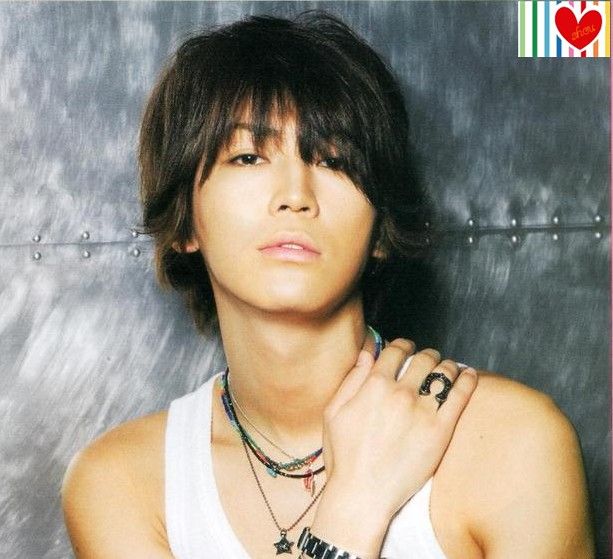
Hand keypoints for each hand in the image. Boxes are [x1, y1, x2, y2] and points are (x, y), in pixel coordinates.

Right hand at [321, 338, 477, 518]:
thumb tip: (367, 353)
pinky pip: (460, 396)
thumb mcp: (334, 412)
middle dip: (426, 355)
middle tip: (429, 360)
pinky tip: (469, 375)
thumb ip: (352, 379)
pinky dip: (467, 380)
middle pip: (423, 358)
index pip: (396, 350)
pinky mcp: (441, 431)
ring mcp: (423, 411)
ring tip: (448, 369)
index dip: (403, 345)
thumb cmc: (344, 456)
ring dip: (446, 365)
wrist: (362, 495)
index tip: (406, 349)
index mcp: (374, 385)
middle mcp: (400, 393)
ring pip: (444, 372)